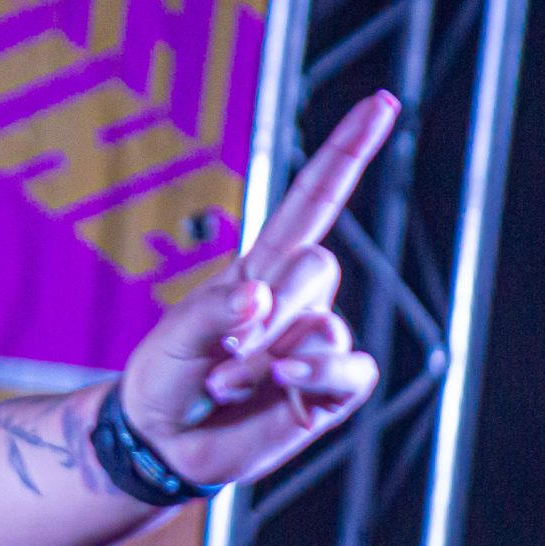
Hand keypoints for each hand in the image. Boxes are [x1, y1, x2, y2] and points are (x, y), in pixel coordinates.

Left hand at [118, 92, 397, 488]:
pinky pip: (351, 370)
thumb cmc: (164, 379)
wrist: (161, 443)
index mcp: (261, 267)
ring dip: (271, 358)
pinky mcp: (330, 391)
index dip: (347, 152)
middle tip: (219, 356)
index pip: (314, 200)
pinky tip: (281, 386)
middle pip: (319, 267)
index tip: (383, 103)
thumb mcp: (172, 338)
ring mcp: (318, 344)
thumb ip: (213, 313)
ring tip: (228, 385)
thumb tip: (262, 298)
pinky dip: (316, 374)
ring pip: (326, 325)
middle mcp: (298, 300)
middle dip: (267, 312)